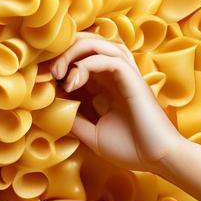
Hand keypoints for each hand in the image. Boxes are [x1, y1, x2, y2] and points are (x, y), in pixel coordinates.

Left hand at [42, 30, 185, 172]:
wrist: (159, 159)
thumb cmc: (132, 149)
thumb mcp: (93, 134)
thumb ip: (76, 120)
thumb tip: (53, 110)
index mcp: (108, 84)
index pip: (82, 57)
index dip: (60, 61)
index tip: (42, 79)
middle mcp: (117, 74)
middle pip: (89, 42)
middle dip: (64, 49)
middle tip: (48, 71)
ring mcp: (126, 75)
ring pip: (99, 43)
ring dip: (73, 51)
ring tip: (58, 73)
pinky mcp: (134, 80)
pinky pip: (109, 59)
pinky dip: (86, 64)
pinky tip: (73, 82)